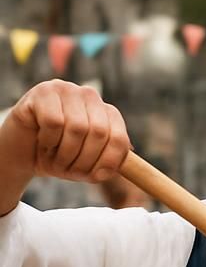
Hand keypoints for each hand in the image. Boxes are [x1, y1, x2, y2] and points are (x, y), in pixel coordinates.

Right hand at [0, 80, 129, 182]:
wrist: (24, 152)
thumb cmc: (61, 157)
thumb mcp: (90, 167)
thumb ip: (108, 166)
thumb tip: (117, 168)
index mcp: (108, 114)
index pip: (120, 139)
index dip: (109, 162)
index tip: (95, 176)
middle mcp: (90, 97)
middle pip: (100, 133)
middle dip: (84, 160)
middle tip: (69, 170)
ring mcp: (67, 90)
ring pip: (77, 127)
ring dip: (65, 153)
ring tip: (55, 159)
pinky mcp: (43, 92)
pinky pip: (54, 122)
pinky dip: (49, 141)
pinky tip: (44, 142)